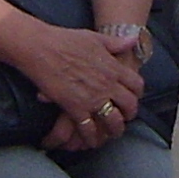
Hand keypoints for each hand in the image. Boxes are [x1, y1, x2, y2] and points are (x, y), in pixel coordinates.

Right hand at [13, 21, 145, 150]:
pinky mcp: (75, 108)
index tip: (133, 97)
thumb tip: (133, 40)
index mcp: (113, 68)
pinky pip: (89, 129)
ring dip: (114, 129)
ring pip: (113, 121)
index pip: (136, 85)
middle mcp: (107, 85)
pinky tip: (90, 140)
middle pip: (130, 106)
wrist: (41, 48)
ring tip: (111, 133)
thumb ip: (115, 42)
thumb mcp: (94, 37)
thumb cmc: (65, 40)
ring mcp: (92, 98)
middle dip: (130, 114)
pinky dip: (91, 138)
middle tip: (125, 117)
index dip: (137, 94)